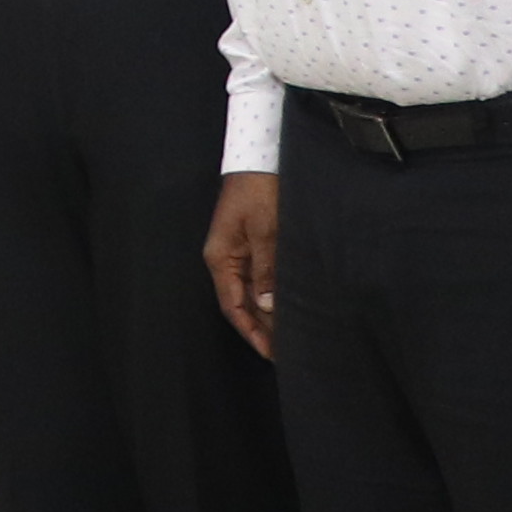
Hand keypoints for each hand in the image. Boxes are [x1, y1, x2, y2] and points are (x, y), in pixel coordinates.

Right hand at [203, 171, 280, 358]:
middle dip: (263, 328)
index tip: (270, 352)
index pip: (233, 306)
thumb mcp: (265, 231)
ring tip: (290, 334)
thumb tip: (266, 305)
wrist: (259, 159)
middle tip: (287, 350)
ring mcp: (238, 253)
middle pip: (242, 303)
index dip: (251, 331)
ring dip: (268, 314)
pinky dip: (272, 295)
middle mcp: (226, 260)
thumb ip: (266, 269)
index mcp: (221, 258)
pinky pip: (259, 279)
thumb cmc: (259, 192)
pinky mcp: (252, 245)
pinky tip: (287, 305)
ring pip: (252, 293)